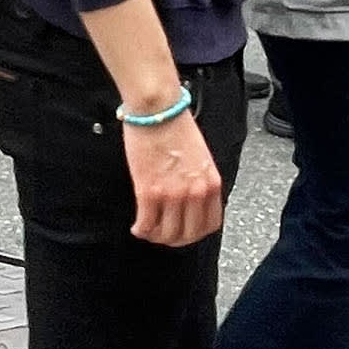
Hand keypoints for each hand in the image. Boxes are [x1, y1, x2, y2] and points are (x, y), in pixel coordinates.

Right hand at [123, 103, 225, 246]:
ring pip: (166, 234)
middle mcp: (195, 193)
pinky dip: (141, 230)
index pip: (210, 224)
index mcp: (211, 183)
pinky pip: (147, 223)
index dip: (195, 233)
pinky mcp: (149, 191)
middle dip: (174, 240)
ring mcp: (172, 194)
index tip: (184, 231)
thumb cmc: (175, 124)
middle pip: (188, 234)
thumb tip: (188, 198)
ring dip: (156, 236)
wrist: (157, 109)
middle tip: (163, 236)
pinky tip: (137, 227)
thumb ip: (198, 180)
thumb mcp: (200, 157)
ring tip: (147, 230)